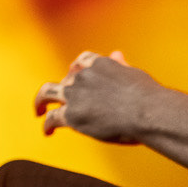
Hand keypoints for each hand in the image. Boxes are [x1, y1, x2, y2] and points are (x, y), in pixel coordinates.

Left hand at [34, 51, 156, 143]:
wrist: (149, 113)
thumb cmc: (147, 96)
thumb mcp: (133, 74)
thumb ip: (120, 66)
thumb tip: (116, 54)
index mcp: (99, 64)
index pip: (81, 62)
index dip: (76, 70)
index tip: (75, 76)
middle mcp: (83, 76)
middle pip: (66, 79)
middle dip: (63, 89)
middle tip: (61, 99)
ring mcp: (75, 94)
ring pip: (47, 93)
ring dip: (40, 101)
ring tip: (38, 110)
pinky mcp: (72, 114)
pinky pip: (52, 118)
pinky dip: (47, 125)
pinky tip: (47, 132)